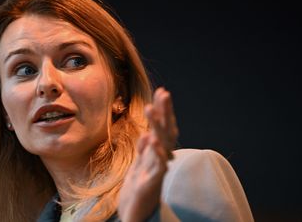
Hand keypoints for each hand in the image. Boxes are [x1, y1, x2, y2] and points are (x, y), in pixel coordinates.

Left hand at [118, 87, 177, 221]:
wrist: (135, 216)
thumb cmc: (138, 192)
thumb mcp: (139, 168)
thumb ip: (144, 152)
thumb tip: (147, 134)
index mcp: (154, 156)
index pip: (162, 129)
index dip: (163, 112)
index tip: (161, 92)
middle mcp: (160, 160)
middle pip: (166, 133)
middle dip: (165, 113)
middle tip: (164, 93)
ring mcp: (157, 171)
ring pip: (162, 145)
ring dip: (157, 127)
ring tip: (151, 108)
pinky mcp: (153, 184)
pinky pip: (158, 166)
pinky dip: (156, 152)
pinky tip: (152, 138)